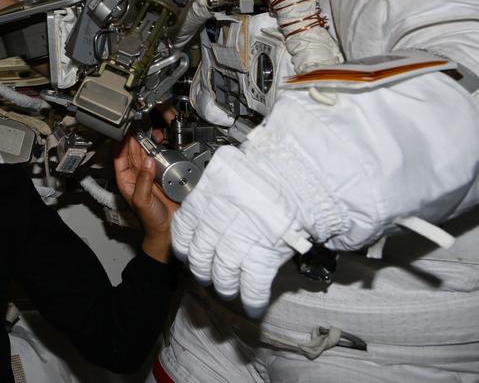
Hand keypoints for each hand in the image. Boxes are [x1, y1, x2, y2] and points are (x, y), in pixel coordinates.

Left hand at [113, 138, 178, 262]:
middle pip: (131, 150)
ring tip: (150, 129)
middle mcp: (135, 173)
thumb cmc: (151, 219)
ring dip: (146, 140)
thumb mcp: (142, 200)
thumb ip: (143, 181)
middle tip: (138, 123)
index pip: (119, 156)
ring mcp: (148, 172)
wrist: (169, 228)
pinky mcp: (161, 173)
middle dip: (134, 136)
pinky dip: (159, 147)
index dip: (121, 142)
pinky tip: (161, 141)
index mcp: (125, 179)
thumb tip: (147, 162)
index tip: (126, 129)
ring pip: (144, 151)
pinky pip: (158, 156)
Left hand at [170, 146, 304, 316]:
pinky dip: (252, 300)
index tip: (188, 253)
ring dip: (225, 287)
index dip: (185, 246)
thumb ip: (215, 190)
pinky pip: (252, 287)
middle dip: (203, 271)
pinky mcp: (262, 258)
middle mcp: (215, 225)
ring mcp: (238, 244)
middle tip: (208, 275)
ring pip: (223, 275)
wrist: (295, 176)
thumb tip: (210, 201)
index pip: (183, 231)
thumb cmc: (265, 169)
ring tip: (227, 291)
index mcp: (203, 201)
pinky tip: (253, 308)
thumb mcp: (228, 173)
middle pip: (200, 257)